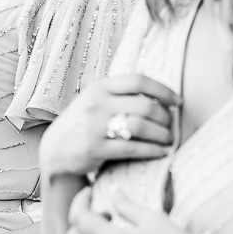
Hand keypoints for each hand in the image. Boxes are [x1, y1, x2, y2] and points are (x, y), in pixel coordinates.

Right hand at [40, 74, 177, 179]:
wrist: (55, 149)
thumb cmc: (82, 123)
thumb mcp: (93, 100)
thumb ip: (118, 92)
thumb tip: (154, 85)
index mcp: (99, 87)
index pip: (138, 80)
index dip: (163, 90)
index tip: (177, 101)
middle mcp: (97, 104)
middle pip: (145, 106)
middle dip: (165, 117)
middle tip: (171, 125)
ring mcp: (95, 126)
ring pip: (141, 127)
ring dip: (162, 135)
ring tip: (168, 140)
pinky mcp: (96, 149)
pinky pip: (133, 148)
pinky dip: (152, 151)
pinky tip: (161, 153)